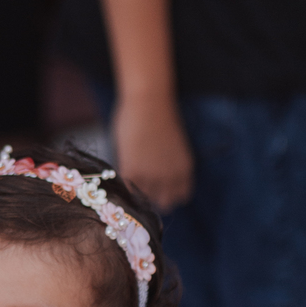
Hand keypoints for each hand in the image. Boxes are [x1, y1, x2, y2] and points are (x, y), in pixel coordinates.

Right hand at [114, 93, 193, 210]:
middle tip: (143, 185)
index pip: (180, 197)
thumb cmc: (160, 117)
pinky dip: (123, 184)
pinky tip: (121, 171)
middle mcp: (170, 178)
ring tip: (131, 176)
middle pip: (163, 204)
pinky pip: (127, 189)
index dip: (168, 193)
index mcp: (184, 170)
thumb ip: (169, 167)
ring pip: (143, 198)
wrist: (149, 102)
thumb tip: (156, 180)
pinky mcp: (132, 173)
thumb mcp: (174, 148)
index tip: (159, 189)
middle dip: (154, 197)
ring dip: (137, 191)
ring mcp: (151, 177)